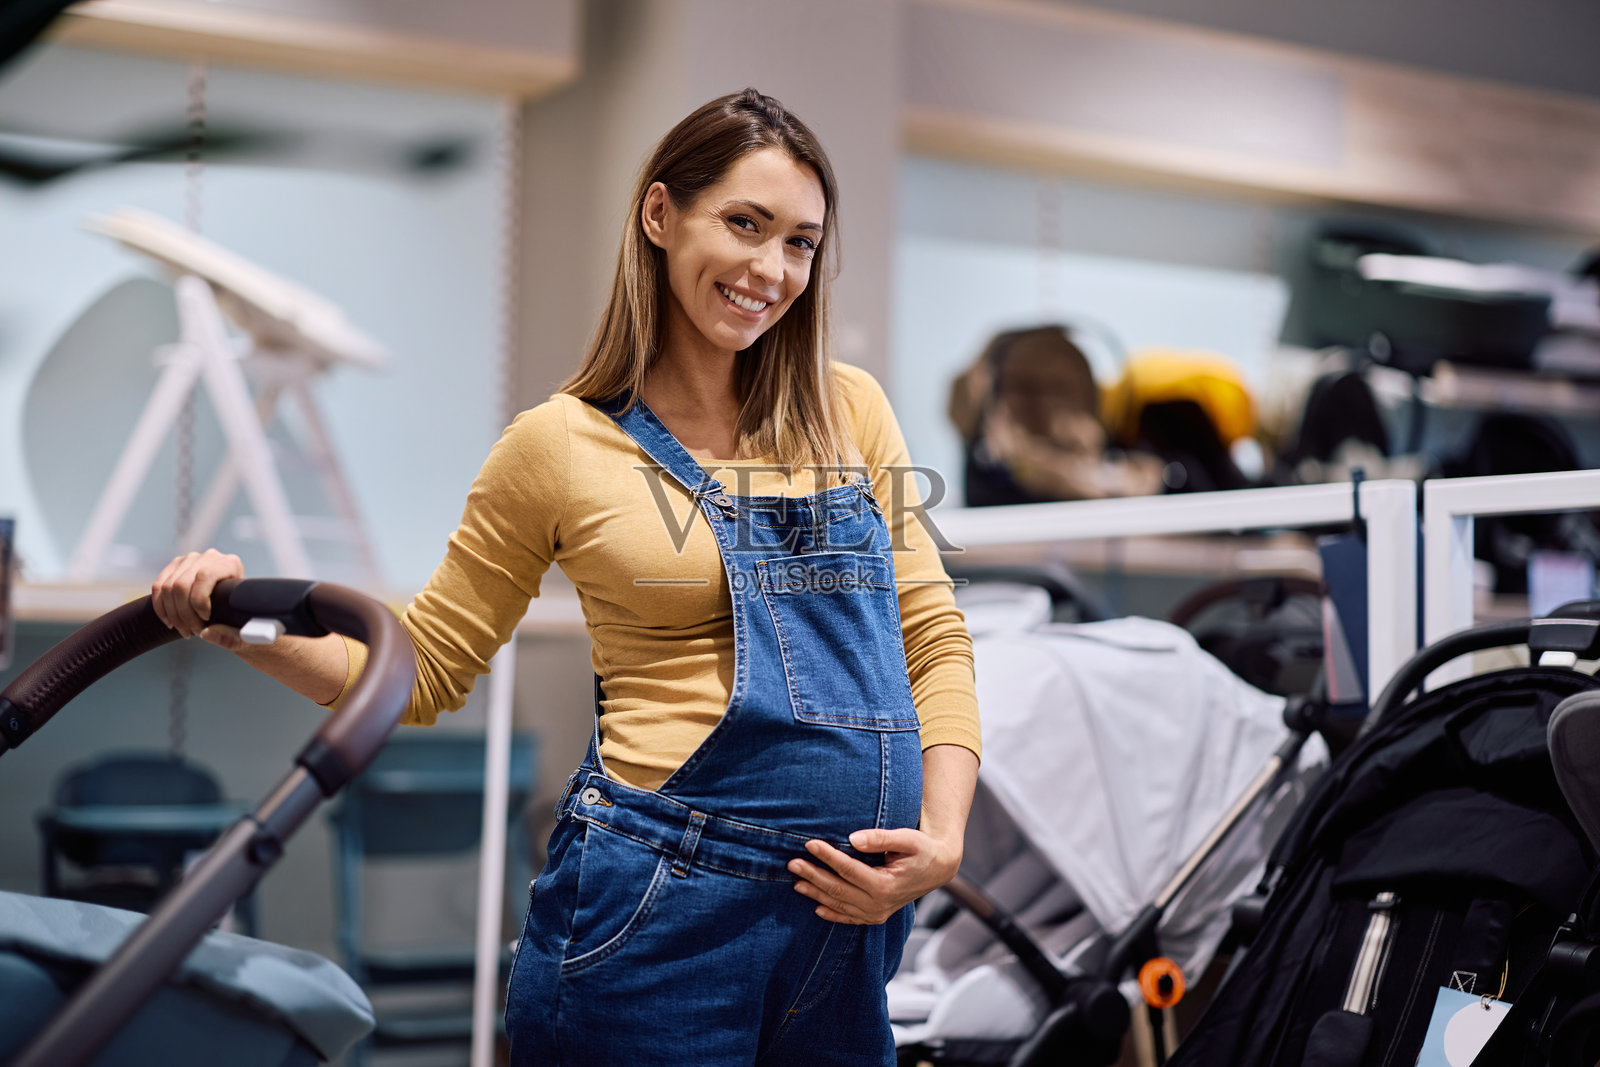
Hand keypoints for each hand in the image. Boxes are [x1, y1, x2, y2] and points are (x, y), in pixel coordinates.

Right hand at [151, 549, 246, 648]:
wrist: (234, 600)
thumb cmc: (240, 612)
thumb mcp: (243, 624)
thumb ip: (231, 634)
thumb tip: (205, 633)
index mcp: (229, 563)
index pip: (204, 576)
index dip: (200, 602)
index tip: (206, 620)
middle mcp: (209, 557)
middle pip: (182, 585)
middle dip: (184, 614)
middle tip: (193, 632)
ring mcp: (190, 559)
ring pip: (168, 587)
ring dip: (172, 614)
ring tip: (184, 630)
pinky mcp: (175, 566)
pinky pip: (158, 586)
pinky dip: (161, 607)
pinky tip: (170, 622)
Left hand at [788, 827, 961, 924]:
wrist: (938, 868)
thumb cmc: (922, 849)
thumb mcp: (907, 838)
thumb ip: (880, 838)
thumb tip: (853, 838)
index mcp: (886, 885)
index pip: (848, 870)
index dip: (827, 856)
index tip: (809, 843)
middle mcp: (880, 904)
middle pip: (839, 889)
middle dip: (814, 876)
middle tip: (792, 864)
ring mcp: (877, 914)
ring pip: (840, 905)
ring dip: (816, 894)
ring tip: (796, 882)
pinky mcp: (876, 916)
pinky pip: (849, 918)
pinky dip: (832, 913)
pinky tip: (816, 907)